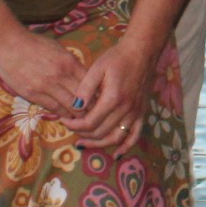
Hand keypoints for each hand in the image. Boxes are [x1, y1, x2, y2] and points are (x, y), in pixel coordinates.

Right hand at [0, 25, 88, 118]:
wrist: (8, 43)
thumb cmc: (34, 43)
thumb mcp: (58, 48)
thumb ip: (71, 63)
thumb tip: (83, 77)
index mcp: (69, 62)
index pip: (90, 83)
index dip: (96, 94)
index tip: (99, 100)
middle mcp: (60, 75)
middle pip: (82, 97)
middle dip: (89, 107)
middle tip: (93, 113)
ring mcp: (46, 86)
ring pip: (68, 106)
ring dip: (76, 114)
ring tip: (80, 118)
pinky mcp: (32, 94)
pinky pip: (52, 107)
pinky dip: (60, 113)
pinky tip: (65, 116)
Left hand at [68, 36, 160, 152]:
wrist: (142, 52)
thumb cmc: (117, 57)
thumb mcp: (97, 67)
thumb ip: (85, 88)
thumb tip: (75, 107)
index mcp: (113, 98)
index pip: (89, 122)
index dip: (74, 125)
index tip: (64, 119)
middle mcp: (125, 109)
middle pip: (100, 132)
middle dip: (82, 133)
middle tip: (71, 127)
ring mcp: (135, 113)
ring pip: (115, 138)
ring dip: (98, 144)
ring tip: (84, 143)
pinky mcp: (142, 112)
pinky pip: (134, 135)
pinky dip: (126, 147)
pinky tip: (117, 154)